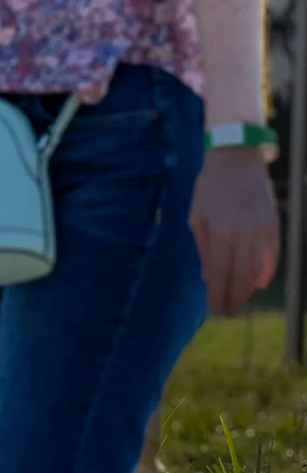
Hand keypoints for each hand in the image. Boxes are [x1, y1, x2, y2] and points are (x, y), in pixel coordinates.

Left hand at [193, 149, 277, 316]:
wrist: (237, 162)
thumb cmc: (210, 189)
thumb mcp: (196, 217)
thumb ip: (203, 248)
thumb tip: (208, 276)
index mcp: (220, 232)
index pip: (219, 272)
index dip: (217, 294)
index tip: (216, 308)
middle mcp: (243, 234)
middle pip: (241, 276)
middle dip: (234, 297)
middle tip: (228, 310)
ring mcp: (262, 231)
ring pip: (259, 270)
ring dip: (250, 289)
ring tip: (240, 299)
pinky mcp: (275, 227)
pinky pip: (273, 257)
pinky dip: (266, 273)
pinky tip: (257, 282)